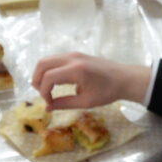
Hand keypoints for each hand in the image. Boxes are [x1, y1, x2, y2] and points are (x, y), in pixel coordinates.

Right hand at [32, 52, 148, 110]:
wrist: (124, 78)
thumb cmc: (108, 92)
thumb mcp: (86, 102)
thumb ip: (65, 104)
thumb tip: (47, 108)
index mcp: (76, 70)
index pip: (48, 78)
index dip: (43, 92)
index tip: (49, 103)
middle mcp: (72, 58)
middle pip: (42, 64)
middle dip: (37, 80)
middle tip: (42, 94)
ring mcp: (73, 54)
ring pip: (46, 60)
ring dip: (42, 74)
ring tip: (47, 90)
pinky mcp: (75, 54)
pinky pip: (55, 60)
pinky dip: (49, 70)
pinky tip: (55, 83)